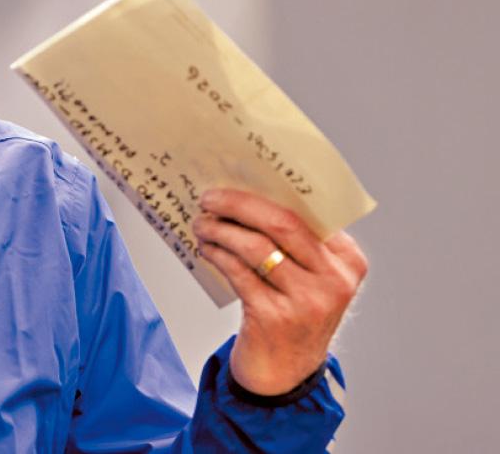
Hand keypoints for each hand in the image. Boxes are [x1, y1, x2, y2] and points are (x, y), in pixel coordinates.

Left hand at [193, 189, 368, 394]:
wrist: (285, 374)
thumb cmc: (291, 313)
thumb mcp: (306, 277)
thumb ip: (291, 242)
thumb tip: (244, 194)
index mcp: (347, 260)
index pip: (307, 212)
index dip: (268, 191)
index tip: (236, 176)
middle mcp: (334, 280)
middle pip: (282, 223)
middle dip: (238, 203)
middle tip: (209, 196)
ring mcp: (307, 301)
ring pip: (256, 246)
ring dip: (220, 229)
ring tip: (201, 223)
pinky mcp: (275, 318)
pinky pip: (238, 272)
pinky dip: (217, 254)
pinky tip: (205, 247)